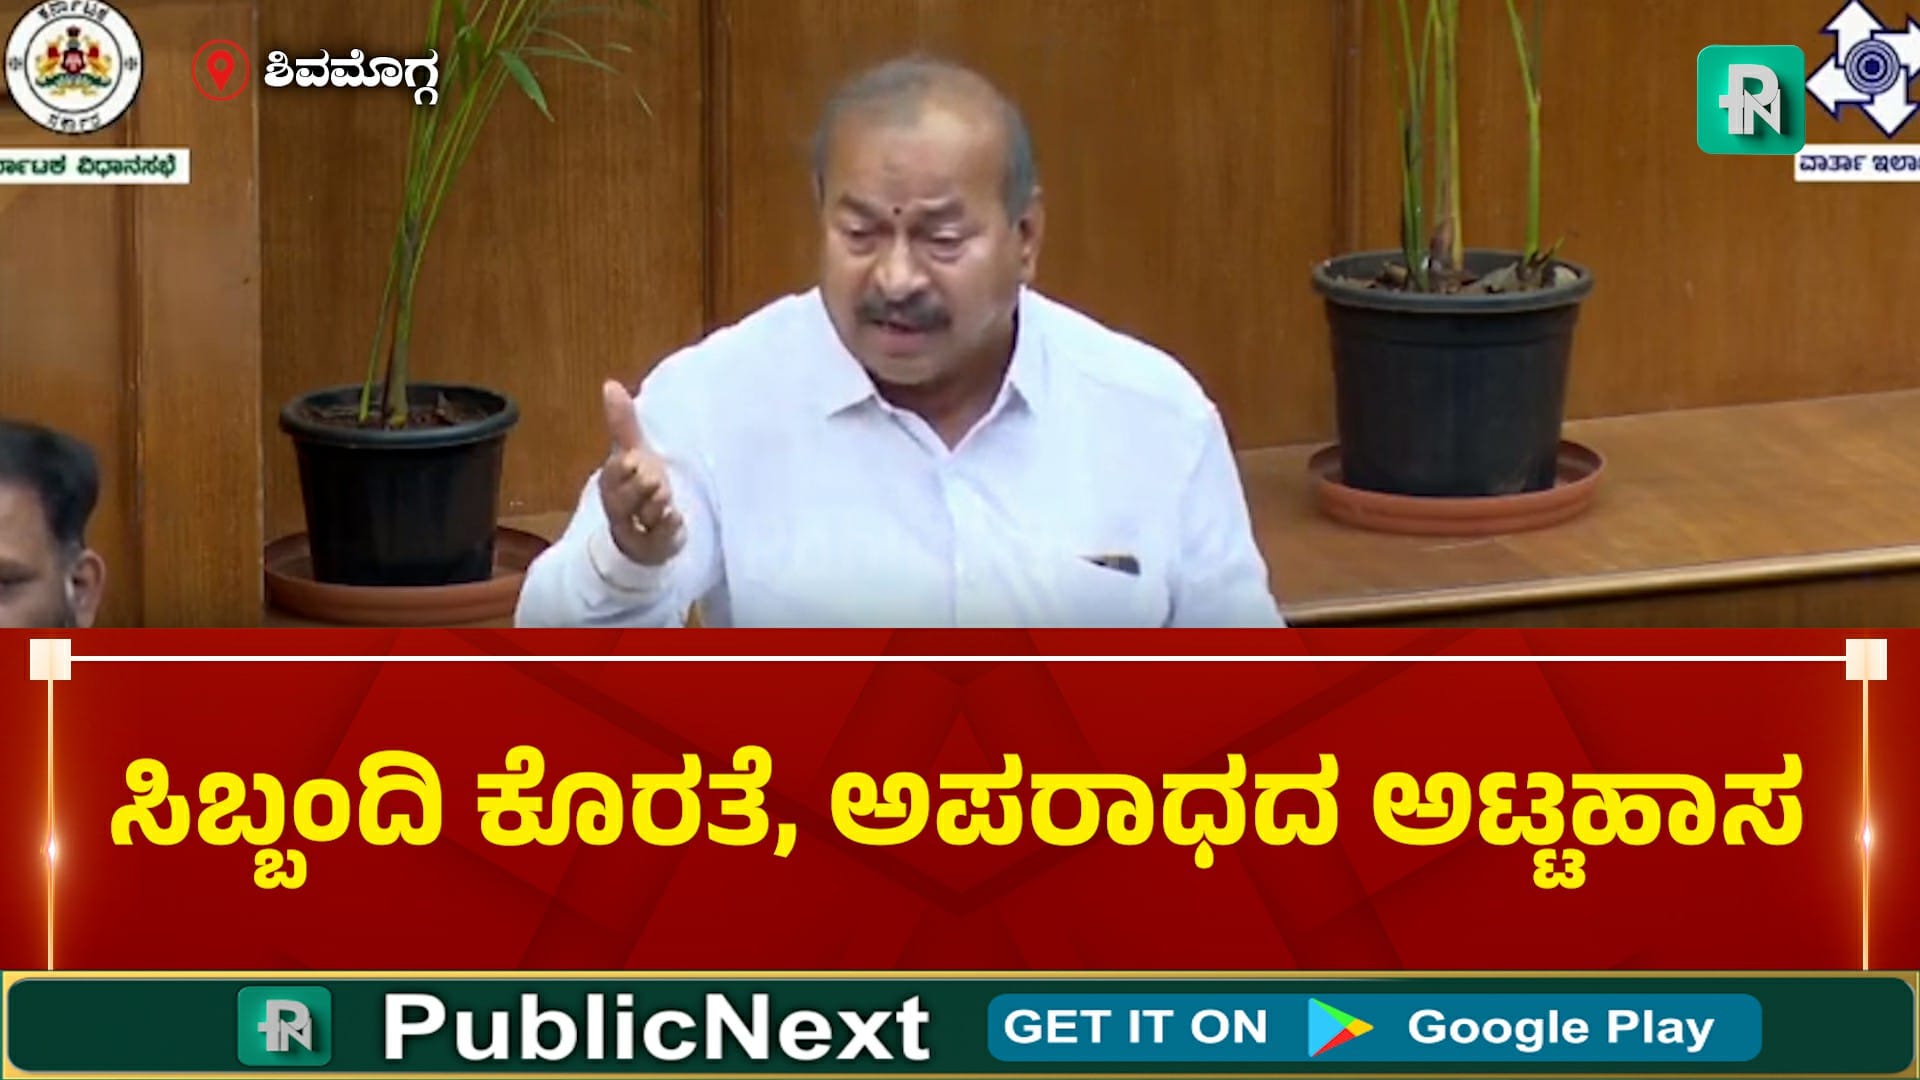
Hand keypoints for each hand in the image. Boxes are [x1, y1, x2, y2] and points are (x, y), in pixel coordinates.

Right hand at [597, 379, 684, 565]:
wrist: (648, 532)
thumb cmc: (639, 487)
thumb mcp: (633, 452)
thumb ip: (623, 422)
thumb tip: (610, 384)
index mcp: (611, 481)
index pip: (616, 470)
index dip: (629, 467)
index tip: (638, 461)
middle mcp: (617, 506)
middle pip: (631, 493)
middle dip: (646, 486)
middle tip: (655, 482)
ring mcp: (633, 529)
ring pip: (647, 513)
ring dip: (659, 505)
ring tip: (665, 502)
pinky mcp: (651, 547)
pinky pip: (661, 536)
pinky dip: (669, 526)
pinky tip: (676, 519)